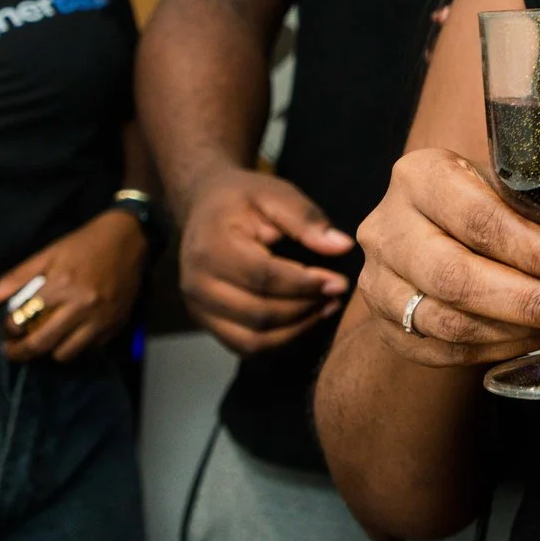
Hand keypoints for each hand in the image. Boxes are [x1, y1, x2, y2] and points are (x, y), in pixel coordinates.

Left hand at [0, 209, 148, 363]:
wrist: (131, 238)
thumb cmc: (85, 244)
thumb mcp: (48, 254)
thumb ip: (14, 279)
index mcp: (61, 286)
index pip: (22, 320)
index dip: (8, 329)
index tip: (7, 329)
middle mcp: (81, 306)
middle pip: (42, 344)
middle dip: (20, 352)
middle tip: (13, 350)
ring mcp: (101, 318)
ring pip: (66, 354)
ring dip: (51, 351)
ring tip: (46, 339)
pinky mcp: (116, 325)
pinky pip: (90, 350)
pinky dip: (77, 346)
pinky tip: (71, 334)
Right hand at [178, 167, 354, 353]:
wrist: (205, 207)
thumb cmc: (244, 199)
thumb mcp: (275, 194)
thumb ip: (307, 219)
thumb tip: (342, 247)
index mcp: (211, 248)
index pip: (263, 277)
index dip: (305, 284)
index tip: (339, 281)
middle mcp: (197, 284)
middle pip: (259, 314)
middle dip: (305, 308)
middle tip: (337, 294)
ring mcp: (198, 308)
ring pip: (253, 340)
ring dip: (296, 330)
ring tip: (326, 307)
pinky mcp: (207, 323)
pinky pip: (246, 346)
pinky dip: (280, 340)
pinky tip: (305, 319)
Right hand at [353, 147, 539, 370]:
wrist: (425, 235)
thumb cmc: (481, 204)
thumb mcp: (517, 193)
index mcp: (422, 176)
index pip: (482, 221)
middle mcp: (388, 228)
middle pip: (461, 278)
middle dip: (536, 302)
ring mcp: (379, 281)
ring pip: (452, 322)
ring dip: (521, 330)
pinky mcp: (385, 326)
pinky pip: (446, 350)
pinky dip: (499, 348)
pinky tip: (537, 336)